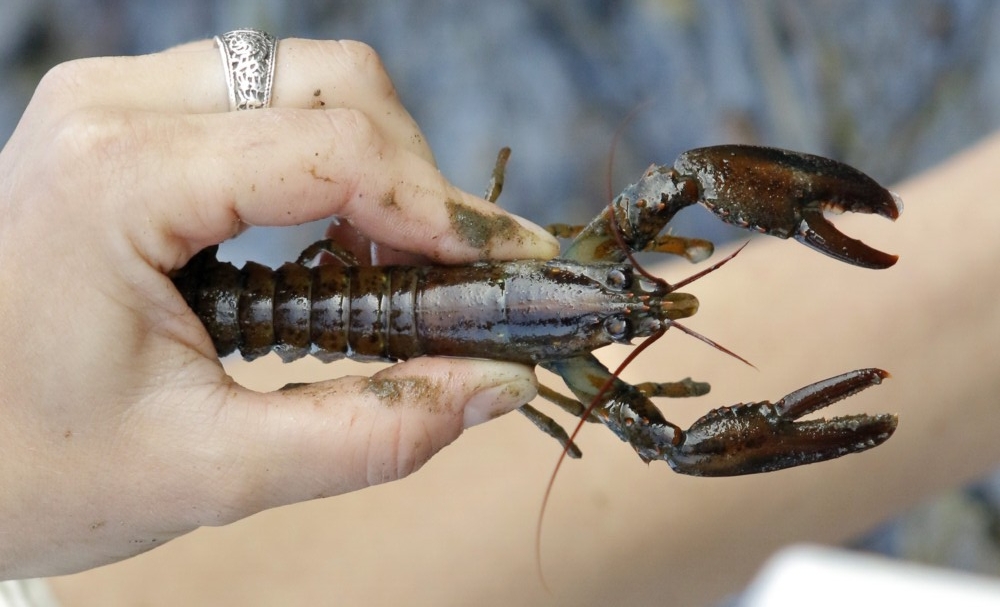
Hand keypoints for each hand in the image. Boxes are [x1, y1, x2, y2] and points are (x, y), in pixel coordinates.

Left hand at [0, 38, 557, 577]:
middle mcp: (110, 105)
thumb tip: (496, 387)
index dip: (443, 211)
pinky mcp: (124, 122)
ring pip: (304, 78)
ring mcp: (112, 101)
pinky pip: (264, 104)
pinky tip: (341, 240)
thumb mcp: (211, 470)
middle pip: (332, 81)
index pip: (335, 150)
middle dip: (419, 177)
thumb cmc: (31, 468)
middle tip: (459, 273)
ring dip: (379, 163)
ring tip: (404, 265)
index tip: (508, 270)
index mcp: (115, 178)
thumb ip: (370, 431)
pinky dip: (330, 162)